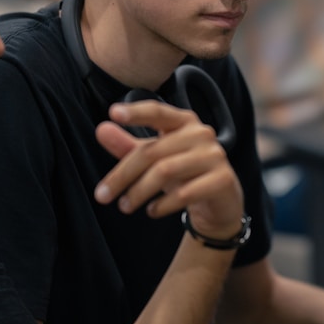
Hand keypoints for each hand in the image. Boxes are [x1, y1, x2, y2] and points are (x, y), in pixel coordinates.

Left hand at [94, 100, 243, 240]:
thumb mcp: (154, 160)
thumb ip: (128, 146)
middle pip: (152, 152)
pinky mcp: (222, 180)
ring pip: (166, 171)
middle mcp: (201, 134)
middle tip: (102, 195)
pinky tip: (152, 211)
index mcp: (183, 122)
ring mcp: (215, 156)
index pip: (158, 112)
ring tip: (124, 206)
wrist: (221, 203)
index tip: (113, 114)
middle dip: (123, 175)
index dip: (136, 112)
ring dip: (139, 192)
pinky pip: (185, 193)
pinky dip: (163, 205)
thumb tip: (101, 129)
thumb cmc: (184, 175)